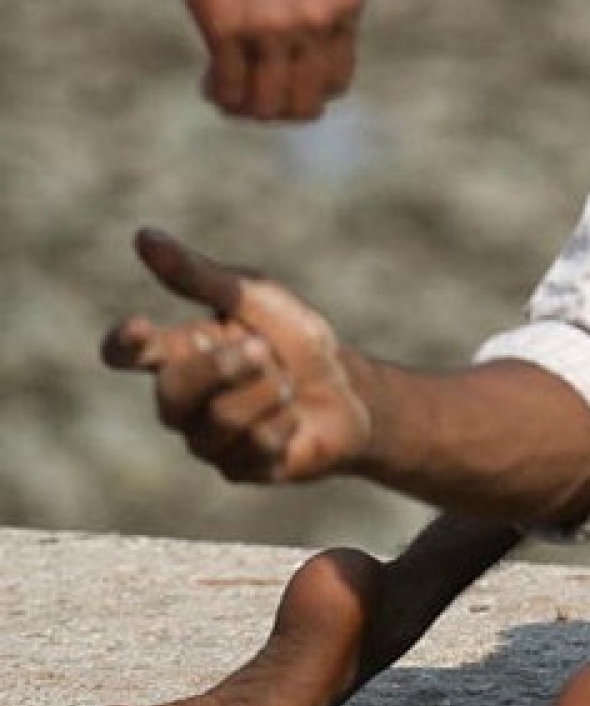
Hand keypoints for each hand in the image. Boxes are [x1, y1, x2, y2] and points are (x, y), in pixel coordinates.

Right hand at [102, 228, 370, 481]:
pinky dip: (285, 422)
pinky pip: (254, 447)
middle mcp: (181, 399)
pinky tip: (294, 418)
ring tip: (287, 382)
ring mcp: (205, 438)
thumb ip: (201, 276)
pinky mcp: (236, 469)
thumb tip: (144, 237)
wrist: (349, 391)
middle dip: (221, 368)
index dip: (124, 344)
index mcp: (177, 351)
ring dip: (267, 392)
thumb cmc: (295, 338)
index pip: (127, 353)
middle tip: (263, 347)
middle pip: (172, 392)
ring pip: (219, 421)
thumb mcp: (255, 298)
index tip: (139, 329)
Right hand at [155, 0, 364, 119]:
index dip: (305, 89)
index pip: (336, 82)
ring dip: (245, 107)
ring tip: (226, 90)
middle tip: (251, 92)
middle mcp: (318, 20)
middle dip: (276, 107)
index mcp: (345, 3)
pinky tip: (209, 80)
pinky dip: (219, 95)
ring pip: (267, 108)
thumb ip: (313, 10)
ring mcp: (275, 28)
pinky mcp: (230, 30)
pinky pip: (231, 92)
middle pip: (305, 106)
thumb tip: (295, 61)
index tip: (279, 78)